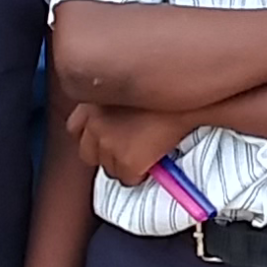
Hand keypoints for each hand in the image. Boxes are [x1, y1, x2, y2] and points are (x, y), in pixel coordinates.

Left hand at [61, 101, 197, 190]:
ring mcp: (109, 143)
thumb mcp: (130, 86)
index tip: (105, 138)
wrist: (191, 100)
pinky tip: (153, 162)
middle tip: (125, 150)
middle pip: (87, 153)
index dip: (91, 136)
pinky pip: (128, 180)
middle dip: (104, 155)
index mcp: (93, 101)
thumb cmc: (167, 89)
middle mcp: (95, 123)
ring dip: (123, 165)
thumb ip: (114, 101)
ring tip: (143, 154)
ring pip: (109, 169)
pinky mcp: (127, 161)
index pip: (75, 128)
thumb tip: (115, 123)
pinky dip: (139, 176)